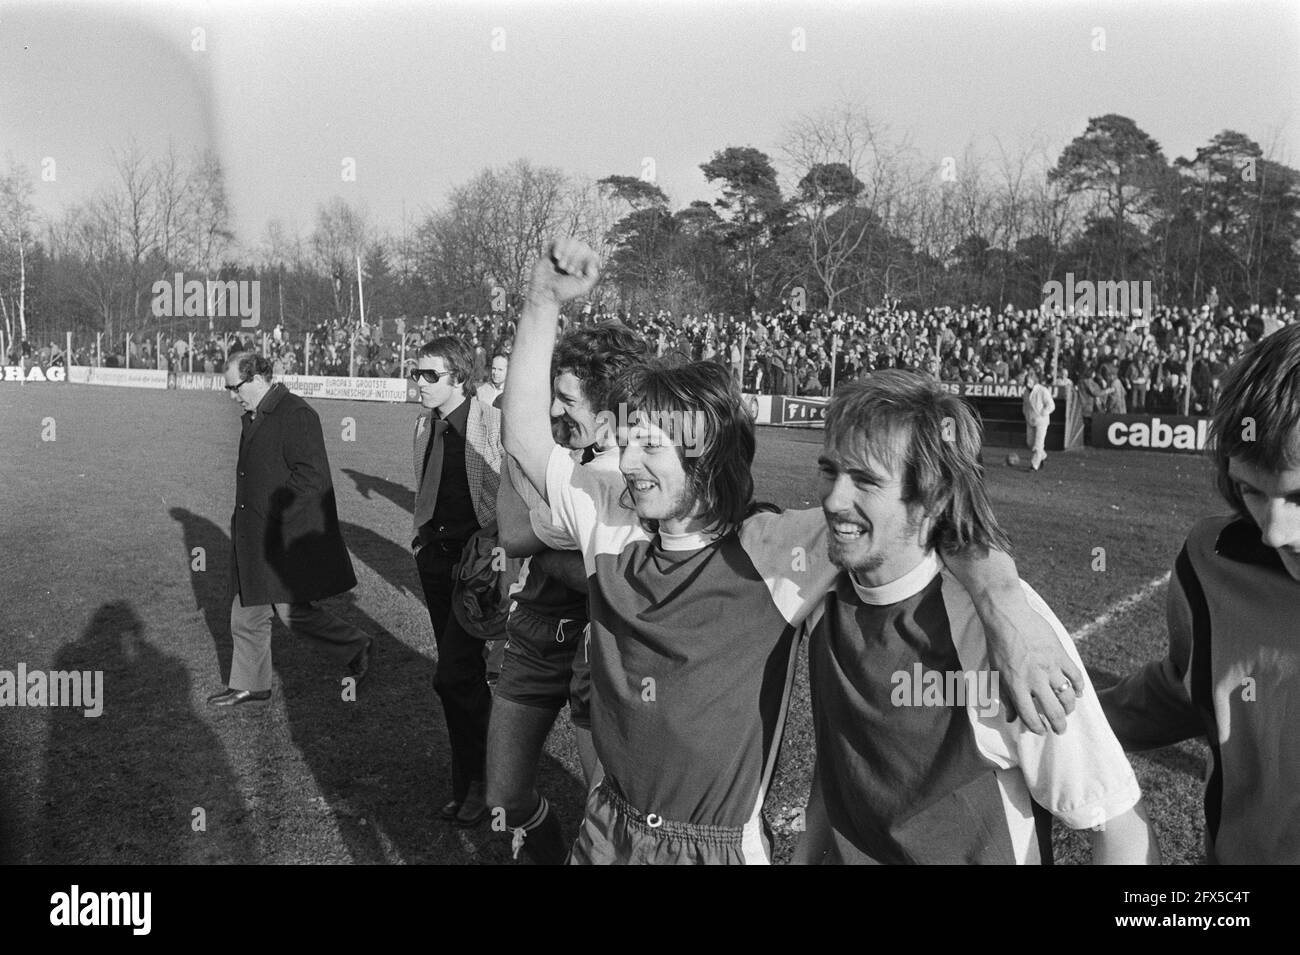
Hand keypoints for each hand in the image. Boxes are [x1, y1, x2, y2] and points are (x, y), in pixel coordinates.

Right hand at [526, 237, 599, 307]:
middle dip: (577, 258)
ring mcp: (564, 253)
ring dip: (568, 254)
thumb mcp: (584, 286)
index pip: (593, 255)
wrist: (544, 293)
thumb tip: (593, 257)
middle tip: (569, 271)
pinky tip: (556, 257)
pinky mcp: (552, 251)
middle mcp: (576, 258)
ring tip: (561, 266)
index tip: (578, 275)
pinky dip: (559, 247)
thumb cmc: (564, 291)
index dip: (587, 262)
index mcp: (585, 266)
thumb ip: (593, 274)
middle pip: (583, 246)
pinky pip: (559, 241)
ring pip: (572, 242)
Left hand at [986, 606, 1083, 734]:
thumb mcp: (996, 672)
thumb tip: (1011, 718)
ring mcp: (1050, 666)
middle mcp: (1034, 679)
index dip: (1037, 728)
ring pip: (1067, 697)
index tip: (1041, 731)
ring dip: (1069, 708)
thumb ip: (1006, 697)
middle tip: (1060, 729)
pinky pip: (1076, 676)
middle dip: (1059, 725)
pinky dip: (1079, 687)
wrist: (1007, 615)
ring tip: (1067, 711)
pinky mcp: (1060, 654)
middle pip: (1053, 711)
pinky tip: (1077, 693)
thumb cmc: (998, 644)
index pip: (1030, 716)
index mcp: (1016, 685)